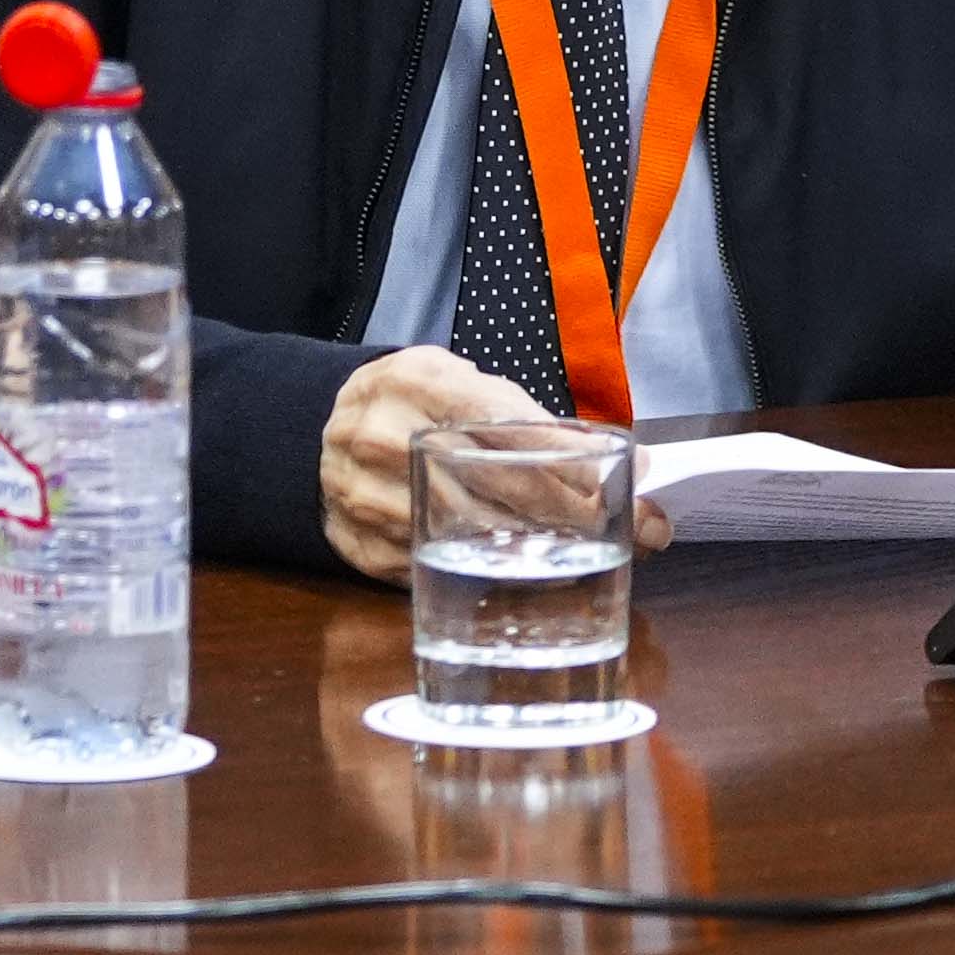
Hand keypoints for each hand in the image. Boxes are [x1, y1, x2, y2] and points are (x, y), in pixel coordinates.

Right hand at [316, 347, 680, 581]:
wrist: (318, 428)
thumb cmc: (413, 405)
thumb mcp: (464, 386)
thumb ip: (534, 421)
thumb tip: (628, 464)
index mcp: (420, 381)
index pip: (510, 425)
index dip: (577, 462)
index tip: (634, 486)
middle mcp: (386, 436)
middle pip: (501, 488)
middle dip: (579, 515)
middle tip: (636, 534)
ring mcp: (366, 494)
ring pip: (474, 536)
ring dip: (545, 550)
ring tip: (594, 553)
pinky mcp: (361, 544)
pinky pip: (437, 567)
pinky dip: (487, 573)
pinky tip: (524, 572)